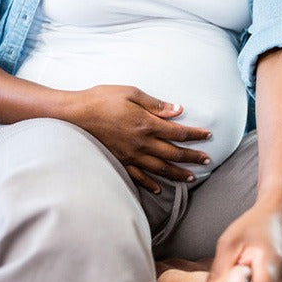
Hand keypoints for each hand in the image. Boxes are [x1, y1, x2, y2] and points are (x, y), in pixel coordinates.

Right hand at [67, 85, 211, 192]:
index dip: (195, 135)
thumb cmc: (101, 99)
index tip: (208, 135)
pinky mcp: (119, 162)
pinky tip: (160, 188)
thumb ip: (156, 104)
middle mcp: (142, 143)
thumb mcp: (130, 93)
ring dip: (177, 174)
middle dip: (193, 157)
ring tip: (191, 178)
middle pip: (174, 153)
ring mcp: (131, 156)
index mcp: (147, 124)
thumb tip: (178, 110)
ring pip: (160, 168)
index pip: (179, 132)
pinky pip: (138, 177)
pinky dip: (150, 184)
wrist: (73, 115)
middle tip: (207, 162)